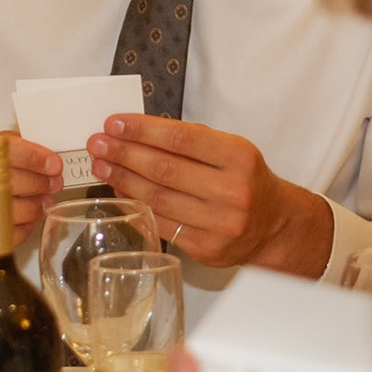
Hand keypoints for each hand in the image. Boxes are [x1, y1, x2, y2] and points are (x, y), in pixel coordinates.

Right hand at [0, 129, 63, 293]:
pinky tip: (22, 222)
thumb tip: (40, 156)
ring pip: (3, 211)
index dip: (30, 156)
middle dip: (37, 182)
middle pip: (2, 180)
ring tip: (39, 203)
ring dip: (32, 208)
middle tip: (51, 184)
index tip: (51, 164)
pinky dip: (18, 229)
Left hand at [87, 113, 333, 276]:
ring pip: (159, 198)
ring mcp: (220, 223)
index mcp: (239, 157)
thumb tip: (134, 131)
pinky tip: (119, 191)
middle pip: (165, 169)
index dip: (143, 130)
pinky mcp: (207, 248)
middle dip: (124, 154)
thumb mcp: (230, 150)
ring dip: (123, 179)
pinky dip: (135, 205)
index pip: (182, 139)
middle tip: (97, 144)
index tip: (113, 123)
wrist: (274, 225)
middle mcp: (233, 191)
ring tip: (101, 165)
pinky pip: (161, 223)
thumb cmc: (244, 180)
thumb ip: (189, 140)